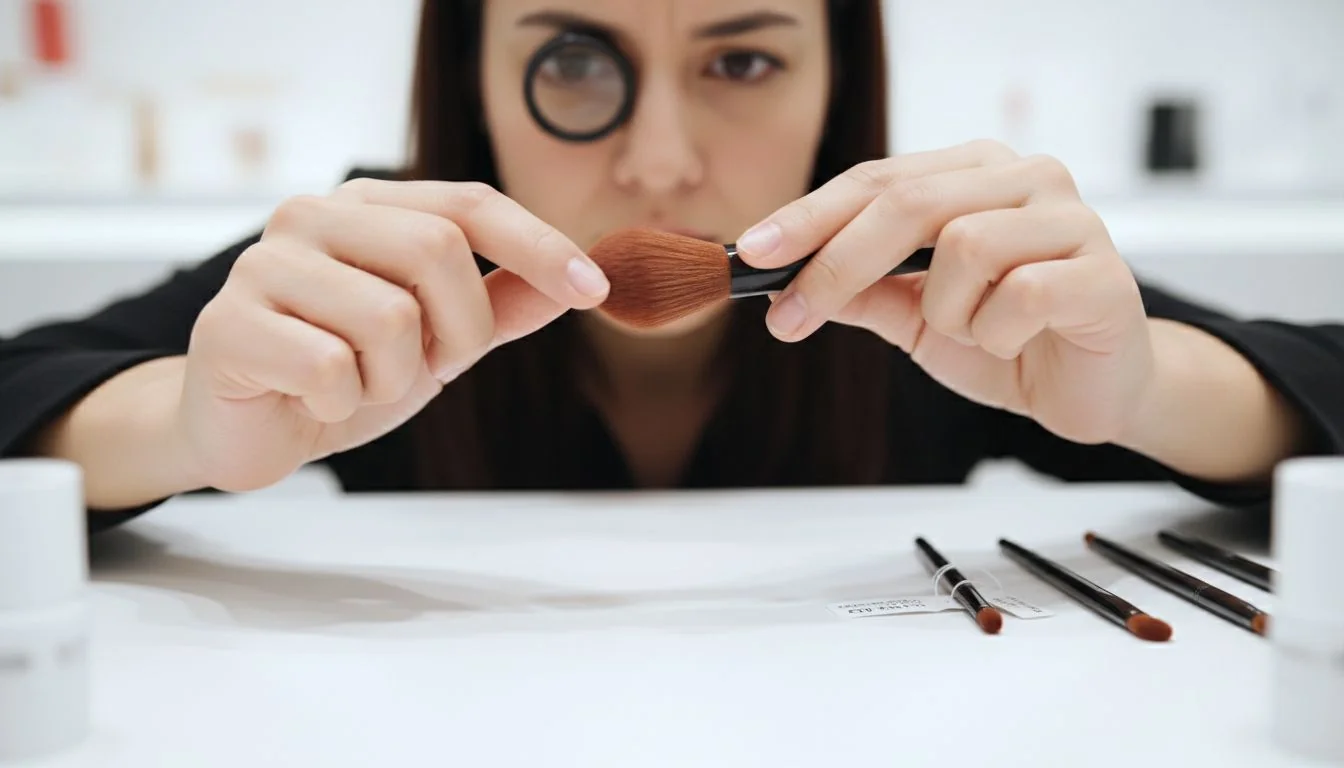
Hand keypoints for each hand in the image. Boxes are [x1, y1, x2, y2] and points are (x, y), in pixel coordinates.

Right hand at [181, 179, 608, 490]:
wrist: (248, 430)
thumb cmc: (341, 373)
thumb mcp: (437, 340)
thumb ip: (500, 305)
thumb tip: (577, 278)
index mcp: (367, 207)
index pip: (468, 204)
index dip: (538, 244)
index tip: (595, 290)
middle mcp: (312, 216)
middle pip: (437, 249)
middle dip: (460, 329)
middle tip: (431, 365)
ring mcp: (263, 265)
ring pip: (389, 316)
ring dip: (395, 376)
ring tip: (358, 384)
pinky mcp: (229, 324)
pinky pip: (330, 366)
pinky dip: (342, 401)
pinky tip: (314, 399)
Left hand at [734, 139, 1152, 445]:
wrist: (1090, 391)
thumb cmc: (1008, 339)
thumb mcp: (914, 316)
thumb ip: (860, 290)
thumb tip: (780, 279)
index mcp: (974, 172)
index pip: (877, 180)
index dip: (809, 217)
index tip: (752, 255)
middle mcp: (1024, 177)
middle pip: (908, 201)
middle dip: (836, 263)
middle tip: (791, 315)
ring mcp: (1069, 218)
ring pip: (963, 246)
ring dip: (946, 311)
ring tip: (972, 333)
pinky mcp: (1102, 271)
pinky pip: (1018, 295)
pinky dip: (995, 333)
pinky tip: (1011, 343)